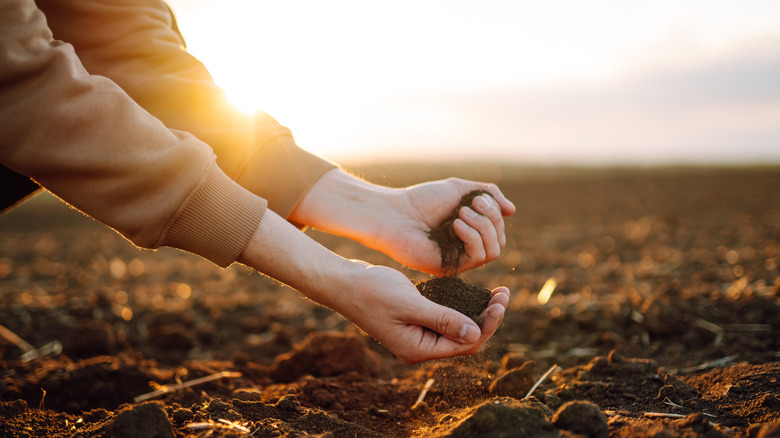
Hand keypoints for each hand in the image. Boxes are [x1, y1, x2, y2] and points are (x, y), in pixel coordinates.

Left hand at [289, 170, 515, 274]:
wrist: (395, 213)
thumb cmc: (422, 200)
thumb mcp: (460, 189)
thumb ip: (488, 194)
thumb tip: (512, 210)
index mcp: (470, 231)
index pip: (498, 229)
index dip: (495, 213)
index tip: (477, 198)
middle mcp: (466, 248)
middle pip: (499, 241)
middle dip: (491, 219)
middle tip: (471, 204)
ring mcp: (459, 260)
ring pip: (493, 251)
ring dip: (483, 228)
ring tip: (461, 214)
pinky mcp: (450, 268)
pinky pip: (477, 258)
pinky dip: (472, 238)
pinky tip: (456, 224)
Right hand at [335, 264, 509, 362]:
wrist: (343, 283)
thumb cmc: (372, 292)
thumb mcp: (410, 304)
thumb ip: (442, 319)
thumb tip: (476, 333)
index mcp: (419, 349)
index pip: (465, 344)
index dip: (488, 325)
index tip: (501, 302)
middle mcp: (421, 346)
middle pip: (465, 339)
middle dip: (488, 318)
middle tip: (504, 293)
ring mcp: (418, 334)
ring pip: (458, 328)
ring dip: (478, 311)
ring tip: (497, 292)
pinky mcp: (416, 320)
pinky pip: (446, 317)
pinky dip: (462, 306)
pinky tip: (474, 292)